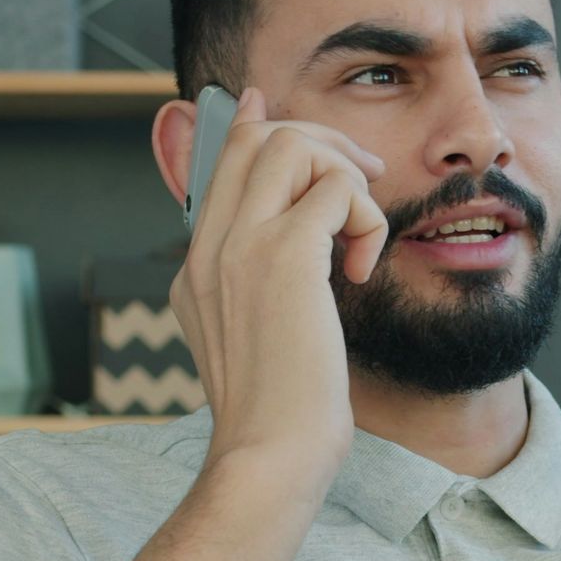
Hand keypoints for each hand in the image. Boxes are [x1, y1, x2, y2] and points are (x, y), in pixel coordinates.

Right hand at [169, 85, 390, 483]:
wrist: (269, 454)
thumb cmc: (278, 417)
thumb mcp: (253, 345)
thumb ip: (259, 291)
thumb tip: (303, 251)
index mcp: (196, 269)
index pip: (220, 165)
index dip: (251, 127)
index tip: (266, 106)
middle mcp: (208, 249)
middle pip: (255, 139)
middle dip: (321, 143)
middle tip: (363, 179)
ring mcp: (239, 247)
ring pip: (292, 147)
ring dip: (344, 178)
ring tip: (360, 238)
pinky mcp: (284, 256)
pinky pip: (336, 190)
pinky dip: (364, 220)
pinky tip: (361, 271)